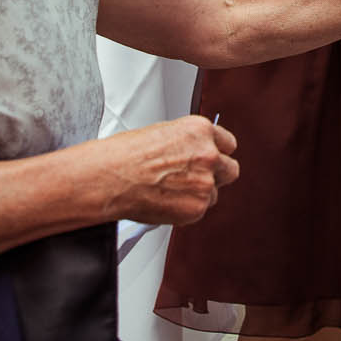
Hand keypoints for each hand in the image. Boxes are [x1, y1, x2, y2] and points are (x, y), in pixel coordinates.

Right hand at [103, 115, 239, 225]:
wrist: (110, 177)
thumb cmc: (126, 155)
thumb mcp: (162, 134)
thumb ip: (186, 144)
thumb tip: (190, 154)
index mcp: (200, 130)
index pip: (227, 143)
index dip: (218, 153)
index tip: (213, 158)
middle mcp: (208, 154)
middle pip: (230, 169)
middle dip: (217, 175)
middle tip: (197, 179)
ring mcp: (205, 182)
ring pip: (214, 193)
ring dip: (199, 194)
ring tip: (171, 192)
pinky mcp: (197, 207)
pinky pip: (199, 210)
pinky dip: (185, 209)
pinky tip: (165, 201)